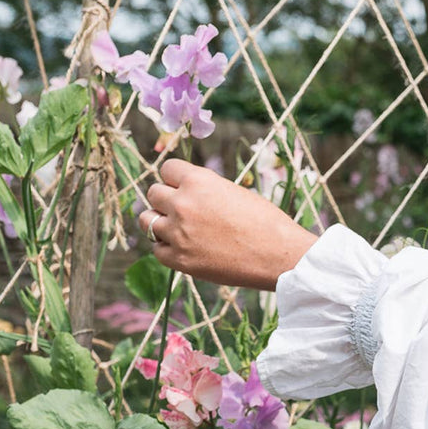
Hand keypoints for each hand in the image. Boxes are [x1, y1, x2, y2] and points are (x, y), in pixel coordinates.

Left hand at [139, 157, 319, 290]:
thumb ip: (206, 190)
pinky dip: (167, 248)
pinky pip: (157, 250)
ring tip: (176, 229)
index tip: (183, 187)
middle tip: (183, 210)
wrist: (280, 257)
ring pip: (147, 220)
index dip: (176, 178)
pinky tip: (183, 248)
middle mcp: (183, 204)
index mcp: (199, 181)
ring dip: (158, 222)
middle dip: (166, 199)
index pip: (167, 169)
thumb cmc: (267, 223)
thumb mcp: (236, 193)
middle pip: (153, 193)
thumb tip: (187, 192)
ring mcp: (178, 233)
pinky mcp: (180, 260)